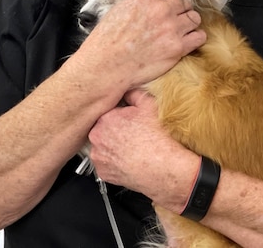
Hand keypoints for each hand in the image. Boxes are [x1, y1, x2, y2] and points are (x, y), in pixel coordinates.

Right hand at [71, 0, 205, 93]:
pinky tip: (186, 42)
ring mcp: (172, 28)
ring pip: (194, 17)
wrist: (107, 66)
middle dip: (179, 9)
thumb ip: (136, 4)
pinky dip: (194, 38)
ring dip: (189, 23)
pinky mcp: (178, 47)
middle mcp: (161, 9)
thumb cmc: (106, 42)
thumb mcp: (117, 11)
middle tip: (173, 18)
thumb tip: (146, 4)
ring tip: (181, 30)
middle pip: (184, 1)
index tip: (164, 3)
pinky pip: (199, 37)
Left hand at [88, 89, 197, 209]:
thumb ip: (133, 94)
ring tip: (130, 149)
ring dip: (111, 147)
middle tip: (130, 136)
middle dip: (113, 132)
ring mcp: (98, 156)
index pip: (106, 113)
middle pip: (101, 130)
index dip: (119, 117)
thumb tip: (127, 90)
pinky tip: (127, 161)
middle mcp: (96, 137)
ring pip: (102, 148)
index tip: (128, 123)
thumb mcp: (149, 106)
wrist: (165, 168)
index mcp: (104, 118)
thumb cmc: (158, 139)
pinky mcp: (103, 173)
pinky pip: (105, 165)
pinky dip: (113, 163)